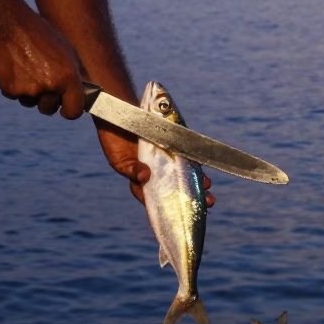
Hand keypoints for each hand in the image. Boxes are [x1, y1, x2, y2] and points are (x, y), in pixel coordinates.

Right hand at [0, 6, 84, 118]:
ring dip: (30, 93)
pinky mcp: (11, 90)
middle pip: (49, 108)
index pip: (74, 110)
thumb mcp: (67, 52)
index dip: (70, 111)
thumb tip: (79, 93)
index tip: (66, 109)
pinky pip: (16, 96)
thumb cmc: (41, 35)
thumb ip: (73, 75)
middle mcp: (50, 87)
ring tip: (28, 70)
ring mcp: (29, 91)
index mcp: (68, 78)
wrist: (10, 26)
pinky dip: (16, 87)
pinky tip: (16, 69)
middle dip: (47, 101)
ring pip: (31, 103)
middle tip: (43, 84)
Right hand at [96, 124, 214, 206]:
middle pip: (176, 189)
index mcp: (143, 180)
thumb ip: (131, 169)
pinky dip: (194, 163)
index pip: (157, 198)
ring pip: (184, 174)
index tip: (182, 212)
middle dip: (192, 197)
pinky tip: (203, 169)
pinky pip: (186, 155)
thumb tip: (145, 177)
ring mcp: (165, 158)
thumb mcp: (120, 159)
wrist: (119, 112)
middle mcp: (156, 171)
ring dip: (197, 182)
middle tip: (208, 202)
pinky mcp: (172, 143)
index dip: (170, 206)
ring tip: (208, 187)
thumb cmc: (114, 140)